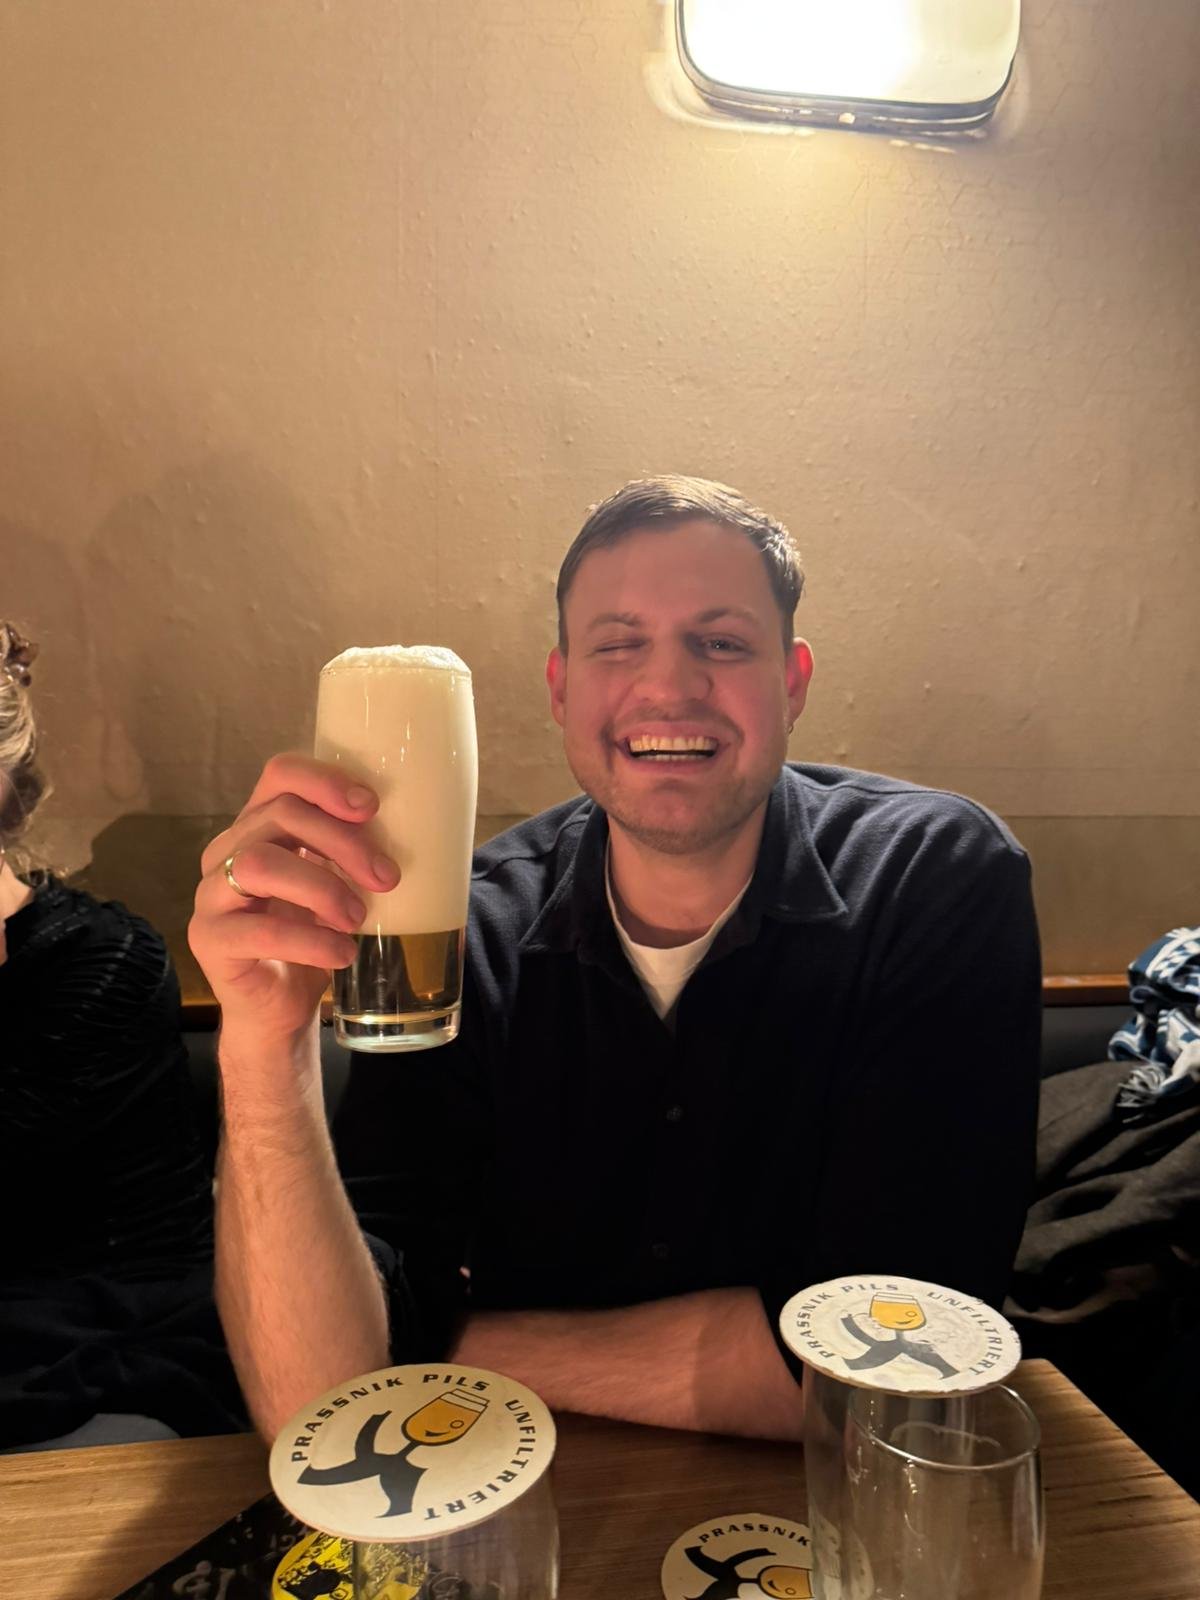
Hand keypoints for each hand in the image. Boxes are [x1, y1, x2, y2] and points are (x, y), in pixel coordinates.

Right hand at [189, 753, 398, 1045]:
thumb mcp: (340, 884)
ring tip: (357, 918)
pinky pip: (257, 929)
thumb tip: (416, 826)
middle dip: (342, 842)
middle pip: (280, 815)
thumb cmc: (315, 937)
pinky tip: (341, 953)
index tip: (372, 807)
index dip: (324, 781)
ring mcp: (211, 894)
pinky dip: (309, 940)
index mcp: (259, 826)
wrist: (281, 1009)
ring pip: (258, 862)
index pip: (280, 774)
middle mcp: (227, 850)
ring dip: (321, 886)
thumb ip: (355, 852)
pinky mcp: (209, 940)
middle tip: (385, 878)